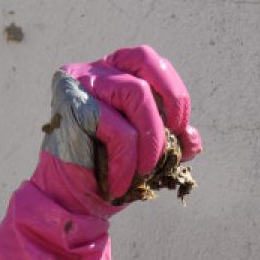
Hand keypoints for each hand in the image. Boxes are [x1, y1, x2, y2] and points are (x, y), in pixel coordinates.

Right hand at [0, 45, 201, 259]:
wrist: (67, 200)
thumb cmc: (107, 172)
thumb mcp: (148, 152)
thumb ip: (172, 139)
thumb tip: (192, 137)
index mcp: (112, 72)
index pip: (148, 60)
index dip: (173, 92)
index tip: (179, 129)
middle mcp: (93, 70)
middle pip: (143, 62)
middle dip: (170, 104)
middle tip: (170, 147)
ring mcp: (79, 84)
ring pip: (136, 94)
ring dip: (151, 139)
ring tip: (145, 172)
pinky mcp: (71, 108)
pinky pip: (117, 131)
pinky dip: (127, 163)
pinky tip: (119, 185)